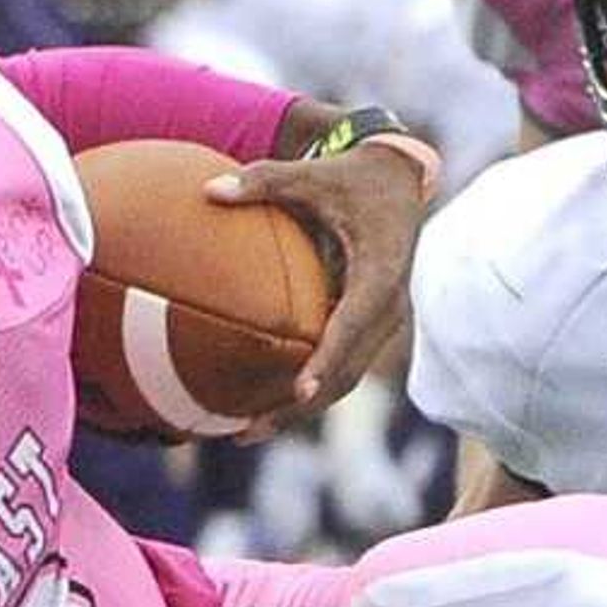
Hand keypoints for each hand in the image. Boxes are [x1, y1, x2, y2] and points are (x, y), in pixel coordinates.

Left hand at [213, 138, 428, 425]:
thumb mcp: (312, 174)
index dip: (328, 359)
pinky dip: (309, 390)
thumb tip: (208, 190)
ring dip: (300, 411)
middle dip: (301, 407)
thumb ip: (263, 180)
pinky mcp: (373, 331)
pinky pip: (343, 368)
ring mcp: (384, 324)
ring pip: (346, 380)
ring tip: (247, 432)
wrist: (399, 183)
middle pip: (348, 372)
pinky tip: (266, 404)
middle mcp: (390, 307)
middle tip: (248, 431)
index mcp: (381, 271)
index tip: (301, 391)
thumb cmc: (351, 177)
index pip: (353, 324)